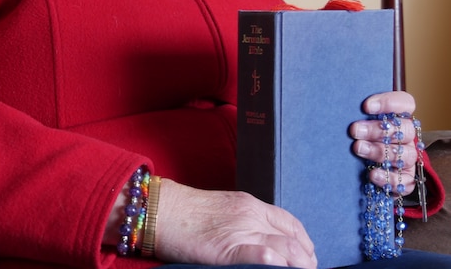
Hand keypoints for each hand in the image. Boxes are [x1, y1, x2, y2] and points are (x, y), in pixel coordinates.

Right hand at [154, 179, 316, 267]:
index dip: (305, 242)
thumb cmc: (184, 211)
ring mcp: (240, 232)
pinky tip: (279, 268)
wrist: (158, 209)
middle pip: (293, 240)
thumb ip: (244, 221)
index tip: (307, 256)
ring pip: (285, 249)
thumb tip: (265, 243)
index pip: (290, 223)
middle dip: (306, 260)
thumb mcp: (222, 208)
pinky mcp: (227, 249)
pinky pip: (260, 256)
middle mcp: (250, 216)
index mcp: (249, 204)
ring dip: (298, 265)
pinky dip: (274, 263)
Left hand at [349, 91, 419, 195]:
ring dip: (379, 151)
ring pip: (405, 154)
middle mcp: (406, 137)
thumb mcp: (354, 123)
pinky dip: (389, 178)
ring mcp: (408, 159)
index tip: (366, 106)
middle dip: (378, 129)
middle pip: (405, 129)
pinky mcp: (406, 180)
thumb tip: (332, 106)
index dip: (389, 103)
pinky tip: (372, 174)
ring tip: (358, 149)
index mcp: (398, 118)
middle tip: (354, 130)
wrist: (357, 171)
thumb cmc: (355, 138)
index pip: (405, 103)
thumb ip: (352, 115)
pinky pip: (405, 181)